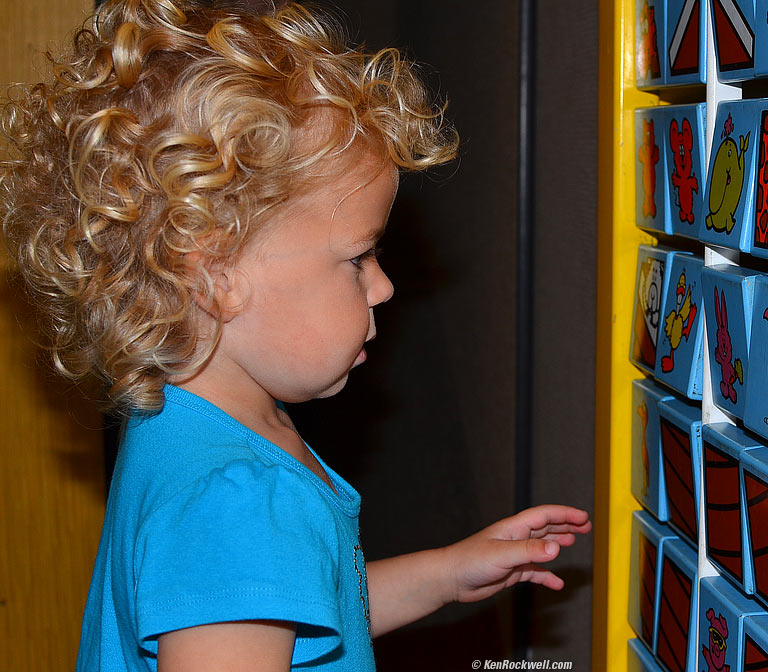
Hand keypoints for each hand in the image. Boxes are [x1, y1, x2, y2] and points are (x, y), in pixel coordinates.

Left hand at [442, 505, 590, 603]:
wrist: (451, 579)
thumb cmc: (469, 560)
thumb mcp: (502, 554)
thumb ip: (529, 551)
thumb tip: (556, 547)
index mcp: (514, 528)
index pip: (544, 515)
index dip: (564, 514)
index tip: (583, 517)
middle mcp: (516, 539)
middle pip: (545, 528)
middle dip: (565, 524)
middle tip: (585, 526)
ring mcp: (514, 555)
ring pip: (541, 547)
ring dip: (557, 543)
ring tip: (573, 541)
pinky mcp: (511, 571)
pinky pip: (534, 572)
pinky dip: (547, 575)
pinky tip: (557, 582)